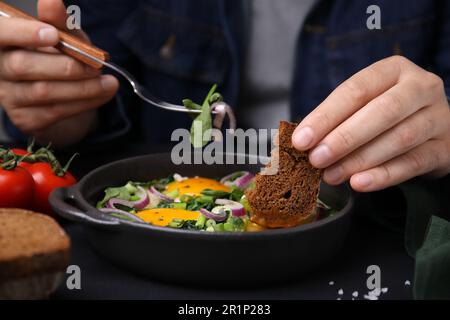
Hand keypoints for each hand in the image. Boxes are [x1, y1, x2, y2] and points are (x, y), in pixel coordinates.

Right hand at [0, 0, 118, 145]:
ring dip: (82, 87)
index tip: (52, 34)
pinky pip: (56, 111)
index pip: (0, 34)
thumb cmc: (61, 57)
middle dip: (64, 65)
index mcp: (4, 41)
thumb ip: (58, 22)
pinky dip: (85, 102)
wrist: (67, 96)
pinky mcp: (26, 119)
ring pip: (43, 91)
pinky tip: (104, 94)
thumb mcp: (64, 37)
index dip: (23, 34)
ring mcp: (10, 96)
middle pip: (22, 66)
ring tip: (110, 82)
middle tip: (96, 64)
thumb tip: (51, 1)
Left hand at [292, 56, 449, 191]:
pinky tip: (359, 183)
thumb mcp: (362, 106)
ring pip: (400, 138)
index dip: (326, 116)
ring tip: (331, 175)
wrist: (431, 128)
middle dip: (344, 138)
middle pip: (382, 111)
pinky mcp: (446, 147)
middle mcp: (421, 87)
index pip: (357, 90)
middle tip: (316, 159)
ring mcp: (439, 117)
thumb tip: (303, 141)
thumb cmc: (385, 115)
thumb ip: (336, 120)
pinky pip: (415, 162)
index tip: (301, 139)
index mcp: (394, 70)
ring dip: (360, 160)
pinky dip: (384, 175)